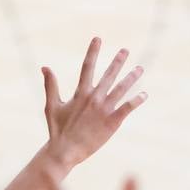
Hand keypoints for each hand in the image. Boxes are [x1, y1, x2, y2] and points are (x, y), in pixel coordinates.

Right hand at [41, 38, 146, 169]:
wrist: (65, 151)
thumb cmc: (57, 130)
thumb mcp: (52, 106)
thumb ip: (50, 85)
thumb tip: (44, 67)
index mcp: (80, 93)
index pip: (87, 66)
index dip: (93, 51)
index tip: (98, 38)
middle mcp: (94, 98)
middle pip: (109, 75)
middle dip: (118, 61)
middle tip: (126, 50)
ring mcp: (104, 109)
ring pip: (121, 88)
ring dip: (131, 77)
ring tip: (140, 68)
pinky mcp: (112, 121)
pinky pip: (127, 107)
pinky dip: (136, 100)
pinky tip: (144, 95)